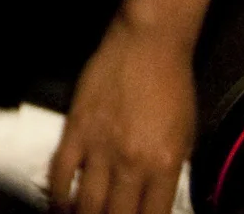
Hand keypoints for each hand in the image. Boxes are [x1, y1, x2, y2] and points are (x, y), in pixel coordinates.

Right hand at [48, 0, 214, 213]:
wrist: (148, 46)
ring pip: (85, 201)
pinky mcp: (75, 128)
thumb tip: (156, 199)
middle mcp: (131, 163)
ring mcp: (99, 146)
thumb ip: (170, 173)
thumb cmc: (174, 88)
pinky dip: (57, 193)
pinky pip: (60, 170)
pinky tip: (59, 203)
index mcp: (164, 166)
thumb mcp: (186, 138)